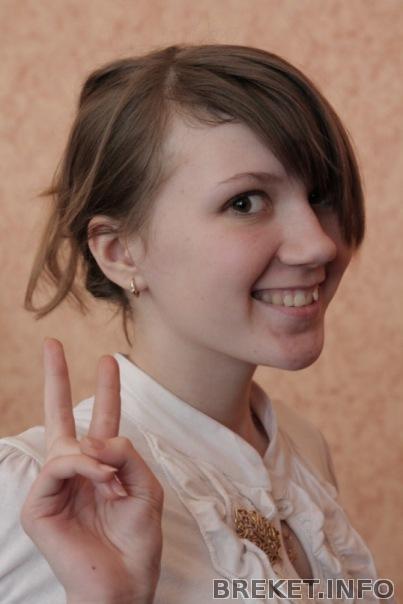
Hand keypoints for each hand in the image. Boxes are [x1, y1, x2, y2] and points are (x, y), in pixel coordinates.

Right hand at [20, 338, 162, 603]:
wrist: (125, 585)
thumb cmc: (137, 541)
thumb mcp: (146, 486)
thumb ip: (124, 453)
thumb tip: (92, 440)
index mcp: (102, 467)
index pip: (102, 420)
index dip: (106, 390)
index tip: (108, 360)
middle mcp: (76, 472)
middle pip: (59, 416)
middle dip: (56, 378)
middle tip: (51, 342)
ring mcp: (55, 487)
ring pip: (66, 445)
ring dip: (94, 458)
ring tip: (111, 483)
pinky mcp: (40, 505)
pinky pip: (59, 467)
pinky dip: (82, 468)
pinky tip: (100, 481)